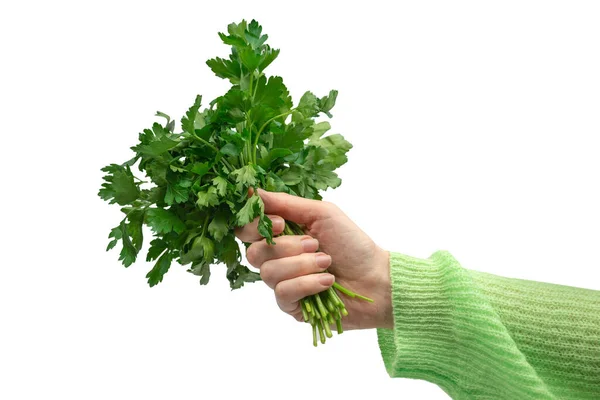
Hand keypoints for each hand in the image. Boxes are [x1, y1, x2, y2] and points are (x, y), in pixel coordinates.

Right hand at [235, 189, 391, 329]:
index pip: (246, 230)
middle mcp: (277, 258)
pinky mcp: (290, 305)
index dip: (256, 226)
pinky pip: (282, 293)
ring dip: (302, 265)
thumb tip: (251, 192)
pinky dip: (306, 283)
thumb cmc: (352, 243)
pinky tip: (327, 281)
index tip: (282, 224)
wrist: (376, 279)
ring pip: (268, 273)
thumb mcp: (322, 213)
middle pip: (253, 253)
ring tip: (327, 263)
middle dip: (285, 247)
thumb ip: (286, 203)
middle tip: (314, 244)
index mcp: (281, 234)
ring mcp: (282, 283)